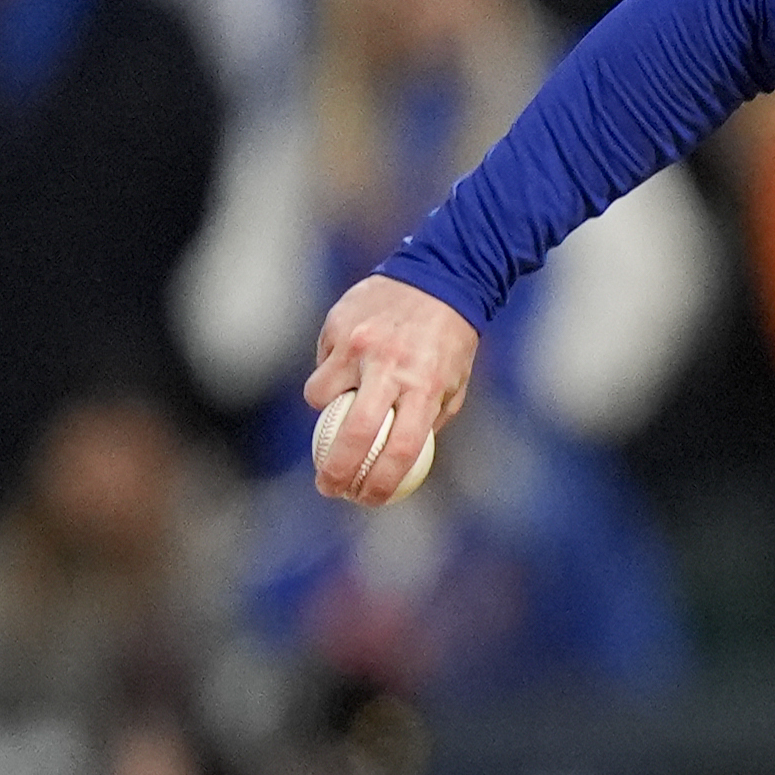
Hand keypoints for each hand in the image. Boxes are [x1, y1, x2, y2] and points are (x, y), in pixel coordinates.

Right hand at [303, 273, 477, 505]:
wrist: (439, 275)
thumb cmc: (449, 340)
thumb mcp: (454, 383)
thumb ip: (427, 420)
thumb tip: (399, 461)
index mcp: (424, 387)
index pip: (398, 450)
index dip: (379, 483)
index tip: (365, 499)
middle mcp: (389, 367)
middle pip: (352, 435)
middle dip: (334, 471)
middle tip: (328, 487)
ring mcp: (357, 345)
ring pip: (321, 397)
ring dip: (325, 410)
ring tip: (341, 404)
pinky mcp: (336, 326)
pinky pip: (322, 364)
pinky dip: (329, 372)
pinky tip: (349, 363)